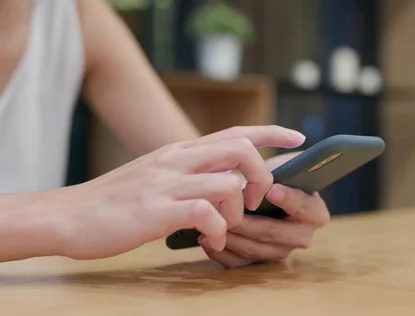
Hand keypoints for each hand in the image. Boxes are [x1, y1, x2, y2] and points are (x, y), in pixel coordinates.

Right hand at [52, 126, 305, 259]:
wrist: (68, 216)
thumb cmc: (116, 202)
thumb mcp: (156, 176)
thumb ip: (189, 173)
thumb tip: (226, 182)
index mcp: (180, 152)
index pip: (236, 132)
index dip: (272, 133)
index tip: (298, 138)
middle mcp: (178, 160)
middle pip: (242, 149)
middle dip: (264, 176)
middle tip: (257, 201)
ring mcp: (168, 183)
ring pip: (229, 183)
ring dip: (239, 212)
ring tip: (226, 229)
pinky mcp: (158, 210)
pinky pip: (208, 214)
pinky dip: (219, 230)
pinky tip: (211, 241)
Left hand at [201, 152, 330, 267]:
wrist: (250, 189)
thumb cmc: (268, 173)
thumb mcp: (281, 163)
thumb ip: (290, 160)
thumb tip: (295, 140)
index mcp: (314, 210)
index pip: (307, 209)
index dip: (290, 200)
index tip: (271, 189)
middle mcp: (301, 235)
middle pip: (279, 236)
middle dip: (253, 224)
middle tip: (233, 213)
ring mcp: (280, 251)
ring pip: (257, 251)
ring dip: (234, 238)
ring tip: (214, 222)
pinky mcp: (258, 261)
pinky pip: (240, 263)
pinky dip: (221, 252)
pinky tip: (205, 238)